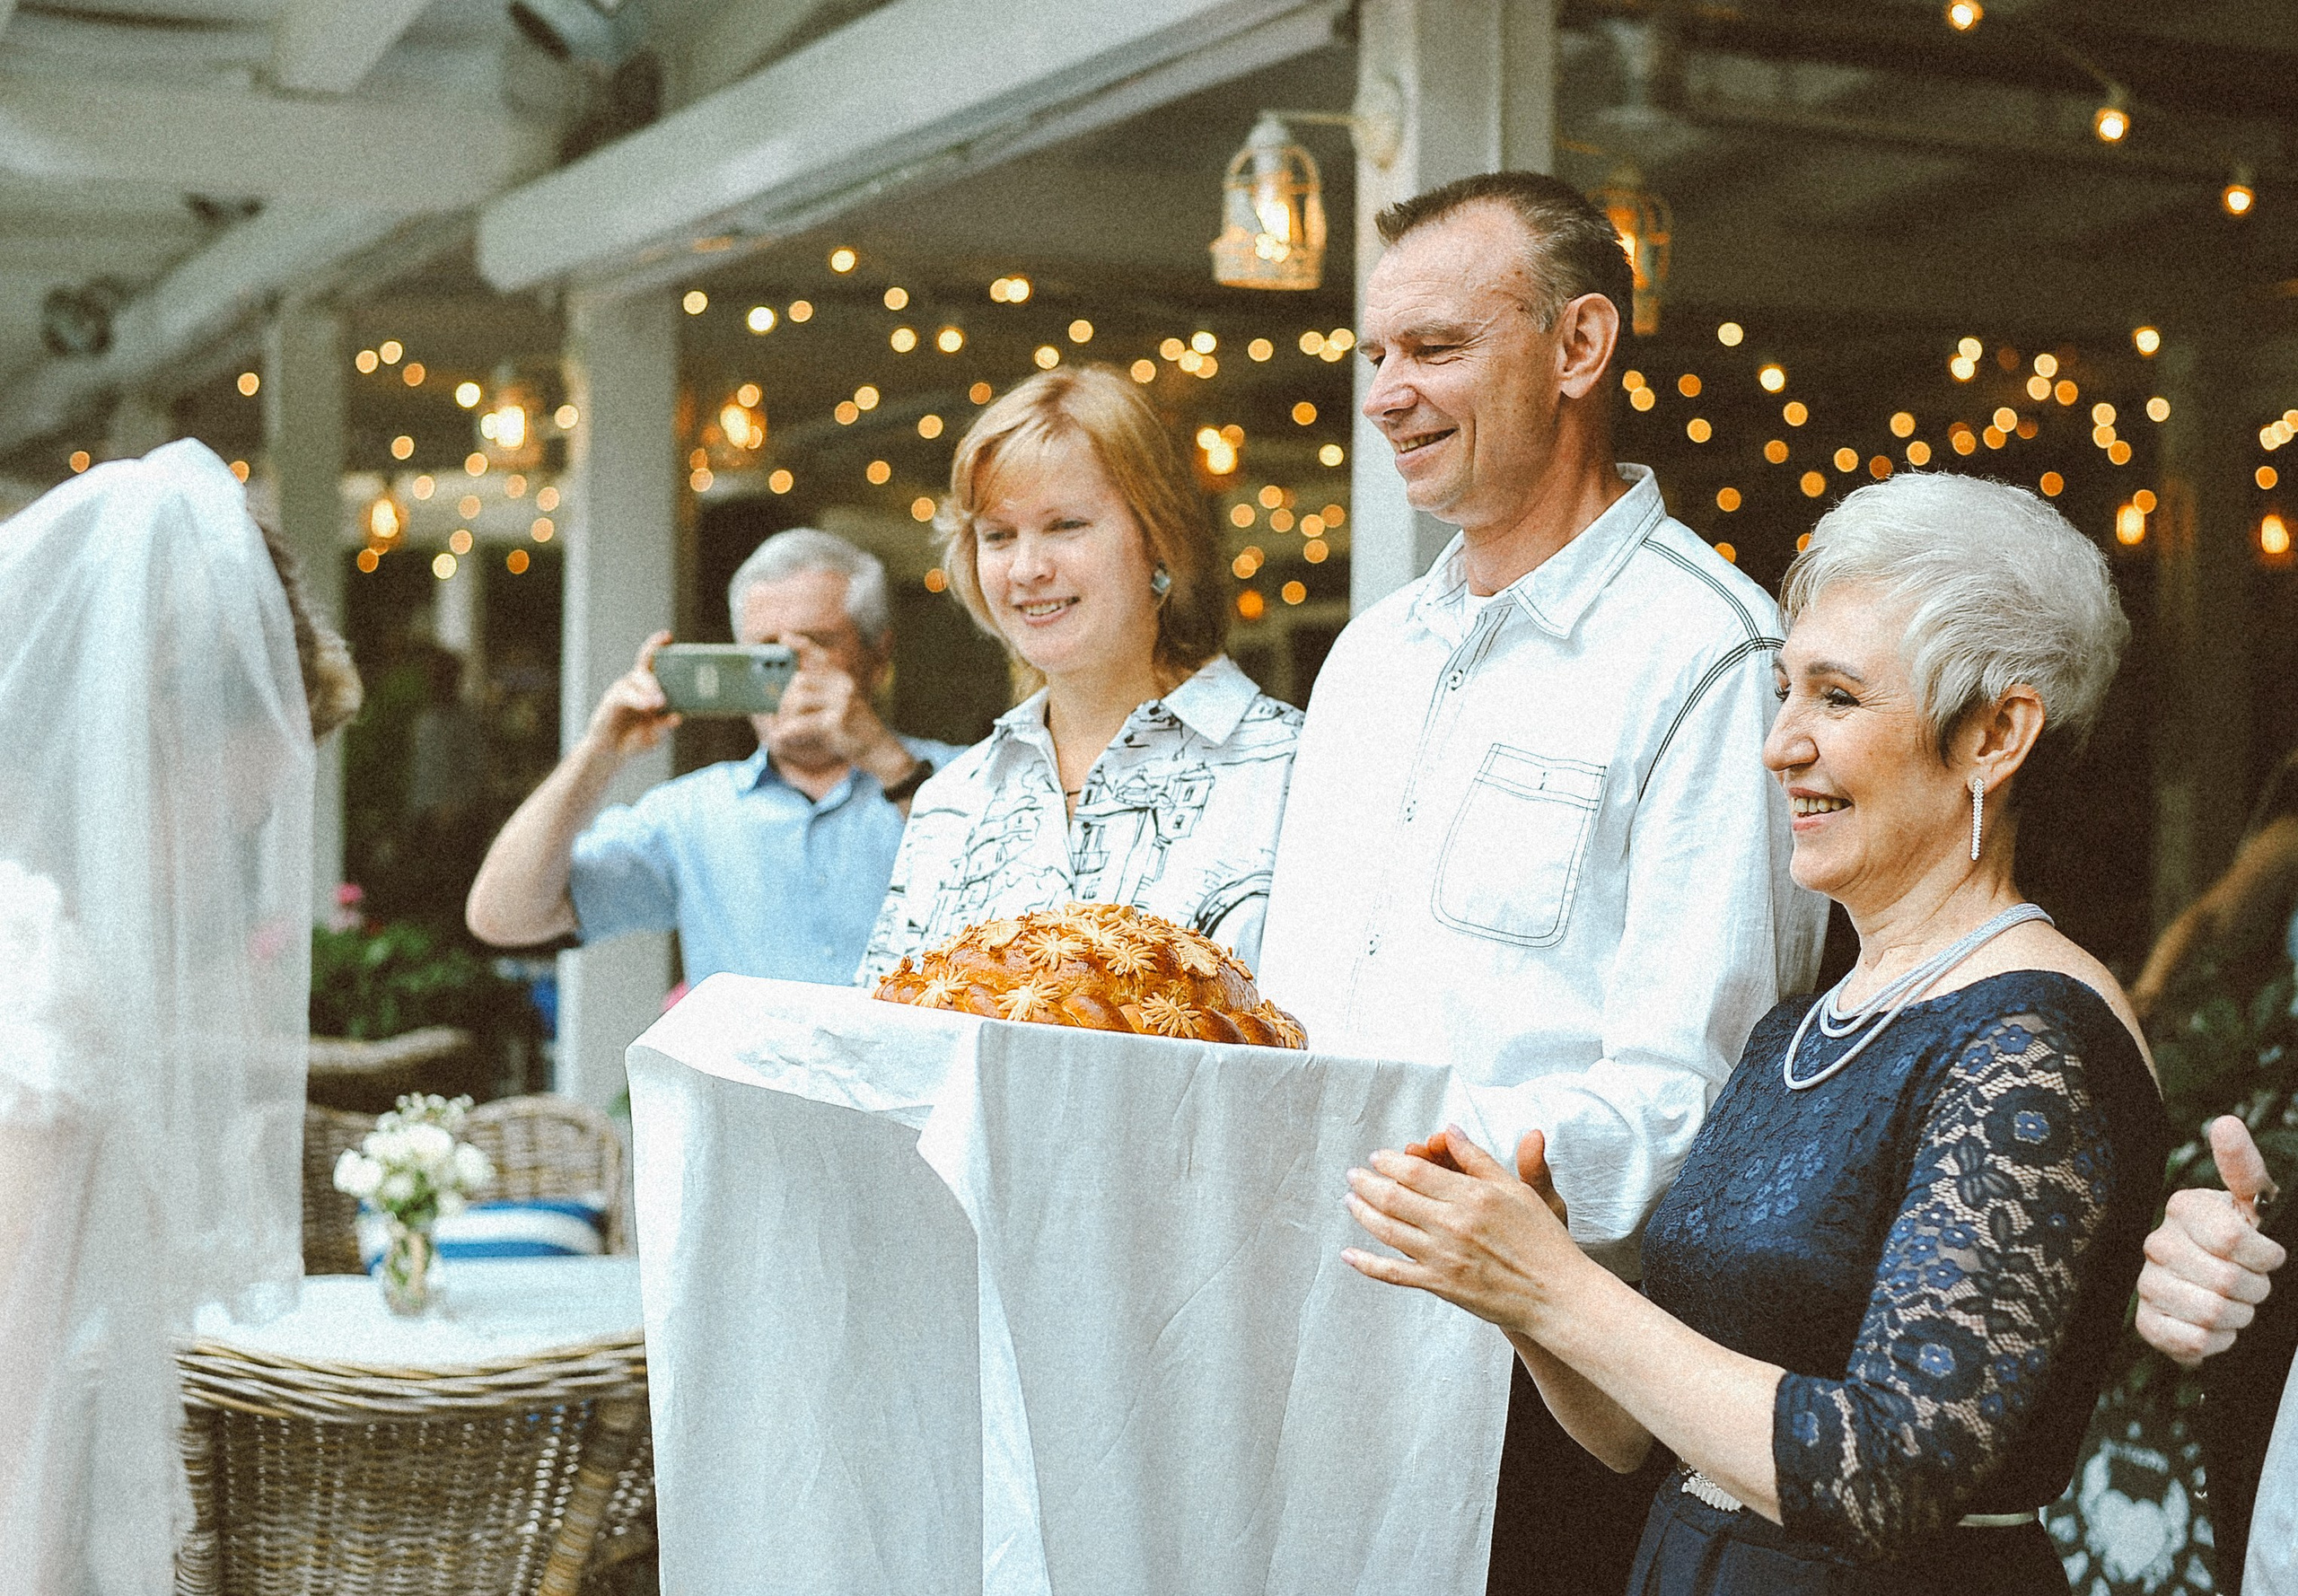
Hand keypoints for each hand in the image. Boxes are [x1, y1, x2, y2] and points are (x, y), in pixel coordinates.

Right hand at [584, 630, 679, 758]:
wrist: (610, 753)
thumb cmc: (635, 738)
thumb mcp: (654, 734)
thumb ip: (664, 725)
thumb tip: (678, 717)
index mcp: (650, 687)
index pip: (654, 662)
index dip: (659, 646)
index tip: (668, 636)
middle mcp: (637, 684)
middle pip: (646, 666)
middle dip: (660, 669)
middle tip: (672, 685)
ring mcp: (624, 690)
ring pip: (638, 680)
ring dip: (650, 688)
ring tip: (659, 702)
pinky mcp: (612, 700)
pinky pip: (625, 696)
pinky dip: (638, 700)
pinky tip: (647, 705)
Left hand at [764, 638, 905, 775]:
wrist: (880, 750)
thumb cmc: (857, 729)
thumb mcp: (844, 705)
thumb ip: (823, 693)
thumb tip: (792, 689)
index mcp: (844, 680)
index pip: (821, 657)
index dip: (801, 644)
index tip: (784, 636)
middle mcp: (843, 686)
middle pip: (800, 681)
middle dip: (785, 700)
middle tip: (781, 717)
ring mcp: (841, 703)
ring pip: (798, 700)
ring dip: (786, 717)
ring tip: (784, 730)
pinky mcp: (836, 722)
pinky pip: (802, 724)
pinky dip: (788, 732)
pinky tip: (781, 738)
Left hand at [1342, 1126, 1579, 1336]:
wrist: (1556, 1295)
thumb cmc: (1543, 1240)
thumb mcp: (1518, 1190)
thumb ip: (1479, 1160)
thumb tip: (1451, 1130)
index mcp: (1472, 1196)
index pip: (1415, 1171)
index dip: (1389, 1162)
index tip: (1377, 1157)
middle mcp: (1452, 1224)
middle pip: (1393, 1197)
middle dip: (1366, 1183)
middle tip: (1353, 1175)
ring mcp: (1443, 1257)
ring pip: (1387, 1230)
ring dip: (1361, 1213)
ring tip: (1350, 1201)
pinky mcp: (1441, 1286)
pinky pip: (1394, 1273)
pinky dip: (1367, 1264)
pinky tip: (1349, 1255)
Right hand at [2135, 1116, 2286, 1367]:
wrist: (2227, 1293)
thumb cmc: (2248, 1245)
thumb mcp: (2255, 1206)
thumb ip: (2243, 1167)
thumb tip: (2226, 1123)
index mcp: (2182, 1208)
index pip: (2232, 1240)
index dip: (2265, 1257)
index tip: (2269, 1256)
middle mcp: (2157, 1242)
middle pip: (2225, 1281)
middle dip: (2255, 1291)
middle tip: (2253, 1286)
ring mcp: (2147, 1283)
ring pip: (2210, 1314)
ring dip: (2238, 1317)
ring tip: (2236, 1306)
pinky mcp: (2146, 1322)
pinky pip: (2189, 1341)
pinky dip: (2216, 1341)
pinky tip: (2215, 1327)